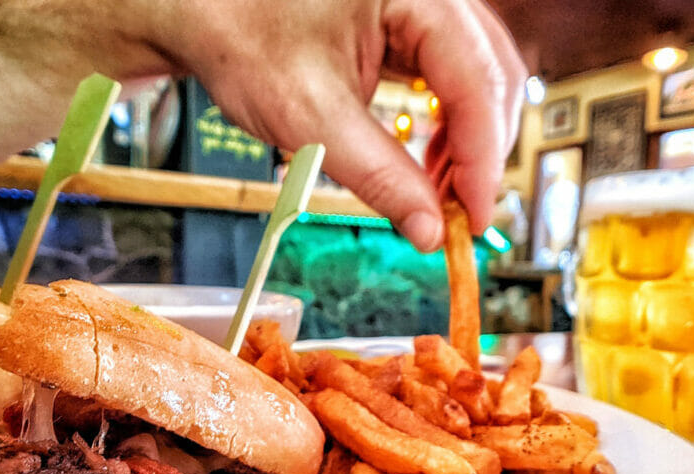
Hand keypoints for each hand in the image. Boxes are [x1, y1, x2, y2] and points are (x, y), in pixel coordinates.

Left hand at [159, 0, 526, 250]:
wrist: (201, 10)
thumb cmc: (240, 37)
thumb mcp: (310, 117)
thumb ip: (379, 175)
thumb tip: (428, 231)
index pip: (477, 80)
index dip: (482, 160)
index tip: (472, 219)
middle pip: (491, 77)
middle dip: (478, 153)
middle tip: (455, 216)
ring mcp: (421, 4)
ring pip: (477, 79)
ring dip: (464, 143)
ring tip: (435, 195)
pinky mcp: (409, 23)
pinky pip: (449, 76)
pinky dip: (445, 126)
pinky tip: (427, 164)